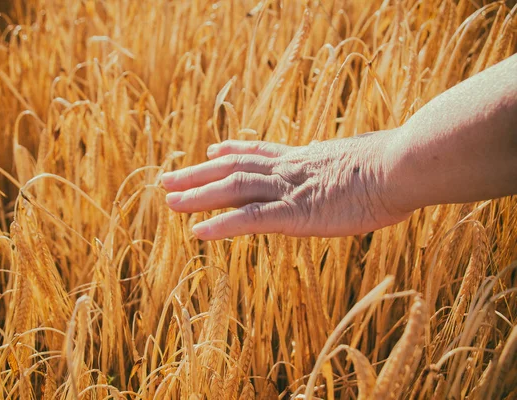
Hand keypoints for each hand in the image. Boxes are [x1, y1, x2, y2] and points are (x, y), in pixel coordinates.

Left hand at [161, 133, 411, 239]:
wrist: (402, 166)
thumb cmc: (392, 163)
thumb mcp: (360, 157)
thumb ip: (338, 161)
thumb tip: (333, 158)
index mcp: (304, 158)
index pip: (259, 150)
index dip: (232, 150)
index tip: (212, 149)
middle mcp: (288, 170)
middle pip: (233, 168)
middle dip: (198, 173)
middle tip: (169, 178)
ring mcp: (289, 190)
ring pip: (232, 189)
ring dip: (198, 196)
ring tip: (170, 201)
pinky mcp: (295, 213)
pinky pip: (250, 218)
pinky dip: (222, 224)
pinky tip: (198, 231)